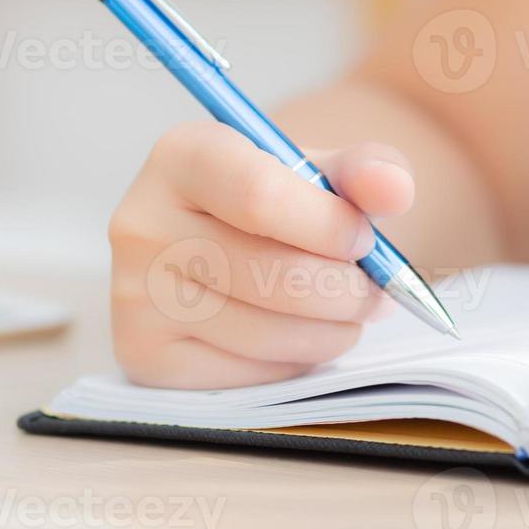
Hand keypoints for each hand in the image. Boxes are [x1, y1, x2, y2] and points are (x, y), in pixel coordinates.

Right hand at [108, 121, 408, 388]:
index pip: (260, 196)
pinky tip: (298, 334)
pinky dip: (294, 361)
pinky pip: (247, 373)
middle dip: (347, 291)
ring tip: (345, 312)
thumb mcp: (320, 170)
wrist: (222, 242)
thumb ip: (366, 170)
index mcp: (183, 155)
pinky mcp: (144, 354)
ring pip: (267, 333)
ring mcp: (135, 294)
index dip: (330, 225)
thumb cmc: (279, 201)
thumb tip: (394, 187)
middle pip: (273, 274)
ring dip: (332, 332)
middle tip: (375, 292)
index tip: (364, 238)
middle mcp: (142, 221)